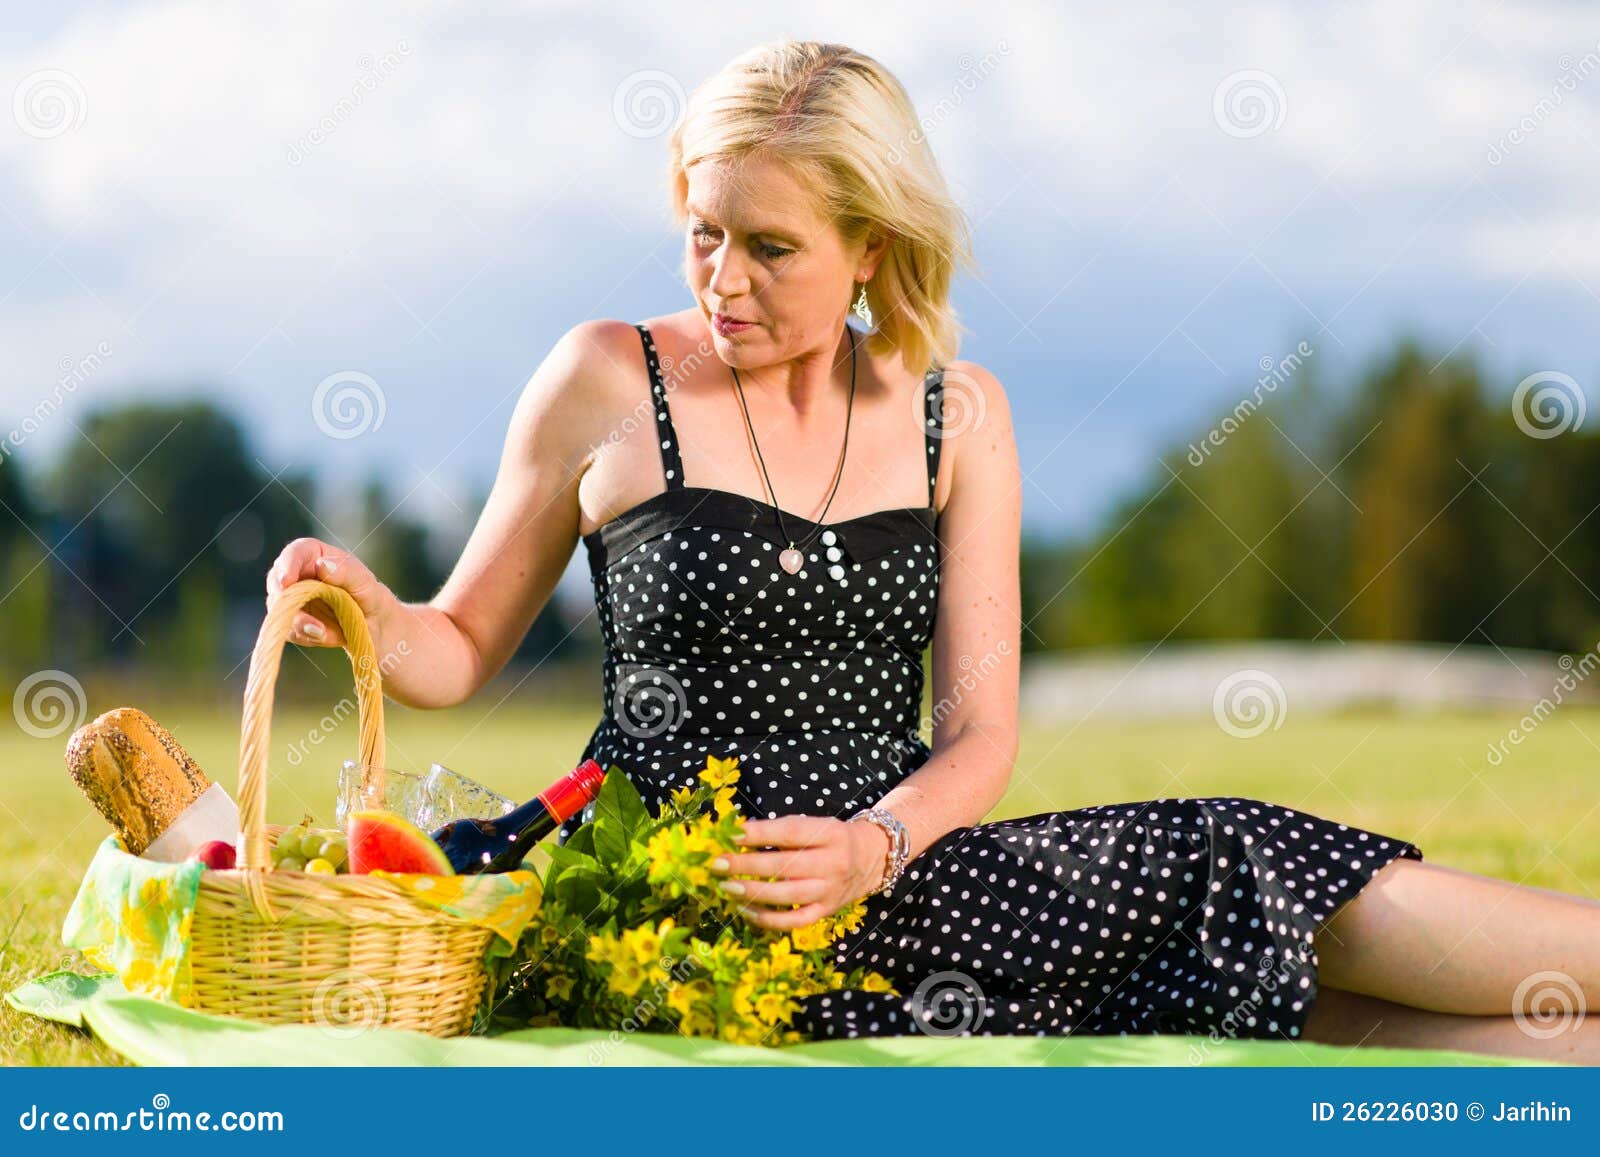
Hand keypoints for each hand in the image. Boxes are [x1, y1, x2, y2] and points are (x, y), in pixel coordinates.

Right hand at [265, 538, 397, 649]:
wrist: (374, 627)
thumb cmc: (370, 596)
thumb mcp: (365, 583)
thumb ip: (346, 573)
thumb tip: (321, 565)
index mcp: (315, 555)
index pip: (295, 553)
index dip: (287, 566)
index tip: (286, 582)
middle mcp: (297, 575)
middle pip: (277, 582)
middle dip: (286, 602)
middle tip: (303, 618)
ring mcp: (291, 599)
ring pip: (280, 610)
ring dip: (299, 624)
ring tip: (323, 633)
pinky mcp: (292, 622)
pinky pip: (289, 631)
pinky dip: (307, 637)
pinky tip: (328, 637)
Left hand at [709, 814, 889, 929]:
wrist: (873, 858)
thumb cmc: (833, 838)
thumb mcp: (816, 825)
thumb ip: (783, 831)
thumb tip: (738, 835)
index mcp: (830, 834)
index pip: (790, 832)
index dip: (760, 834)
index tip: (731, 835)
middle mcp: (833, 863)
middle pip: (786, 866)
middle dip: (748, 865)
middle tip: (718, 864)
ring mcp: (830, 891)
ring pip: (788, 896)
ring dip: (753, 892)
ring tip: (727, 887)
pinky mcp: (826, 912)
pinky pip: (793, 921)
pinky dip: (767, 919)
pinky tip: (745, 910)